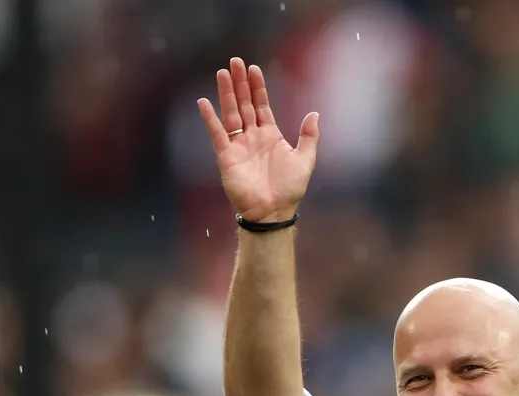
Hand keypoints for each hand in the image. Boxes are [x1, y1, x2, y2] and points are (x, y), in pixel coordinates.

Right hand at [198, 58, 318, 222]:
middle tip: (235, 62)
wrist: (273, 211)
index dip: (258, 87)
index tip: (254, 69)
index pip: (261, 105)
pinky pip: (217, 134)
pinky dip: (210, 119)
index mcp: (270, 135)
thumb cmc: (289, 189)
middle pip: (244, 104)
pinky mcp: (227, 157)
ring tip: (222, 73)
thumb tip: (314, 113)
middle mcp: (252, 137)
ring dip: (226, 94)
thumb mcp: (305, 160)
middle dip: (240, 84)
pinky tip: (204, 102)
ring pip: (230, 114)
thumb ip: (309, 137)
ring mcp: (238, 146)